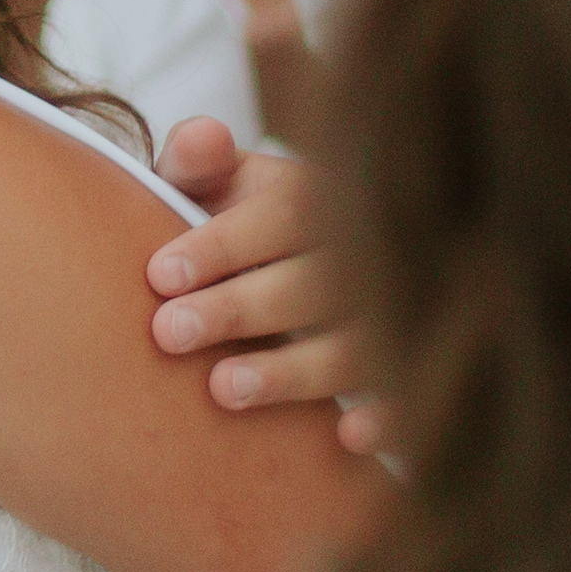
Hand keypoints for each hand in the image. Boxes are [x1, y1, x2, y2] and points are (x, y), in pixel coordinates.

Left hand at [143, 122, 379, 450]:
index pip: (282, 217)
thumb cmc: (240, 222)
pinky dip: (391, 416)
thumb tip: (200, 136)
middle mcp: (368, 252)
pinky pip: (411, 394)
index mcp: (320, 196)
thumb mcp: (219, 184)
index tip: (159, 275)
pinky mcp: (407, 369)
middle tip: (168, 334)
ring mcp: (396, 313)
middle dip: (240, 309)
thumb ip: (198, 165)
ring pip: (358, 344)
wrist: (295, 264)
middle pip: (314, 283)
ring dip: (294, 370)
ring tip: (222, 390)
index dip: (222, 245)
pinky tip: (346, 435)